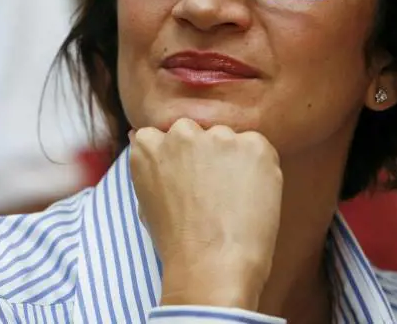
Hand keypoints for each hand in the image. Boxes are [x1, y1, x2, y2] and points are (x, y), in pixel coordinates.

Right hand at [130, 118, 282, 309]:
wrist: (211, 265)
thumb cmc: (176, 242)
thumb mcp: (146, 200)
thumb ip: (148, 165)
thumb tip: (137, 136)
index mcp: (149, 145)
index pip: (165, 134)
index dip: (179, 159)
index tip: (187, 180)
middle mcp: (181, 132)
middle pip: (196, 131)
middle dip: (204, 153)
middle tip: (212, 190)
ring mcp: (218, 136)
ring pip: (227, 139)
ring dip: (232, 159)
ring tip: (233, 200)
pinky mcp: (253, 145)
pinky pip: (258, 149)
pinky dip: (259, 169)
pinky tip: (250, 199)